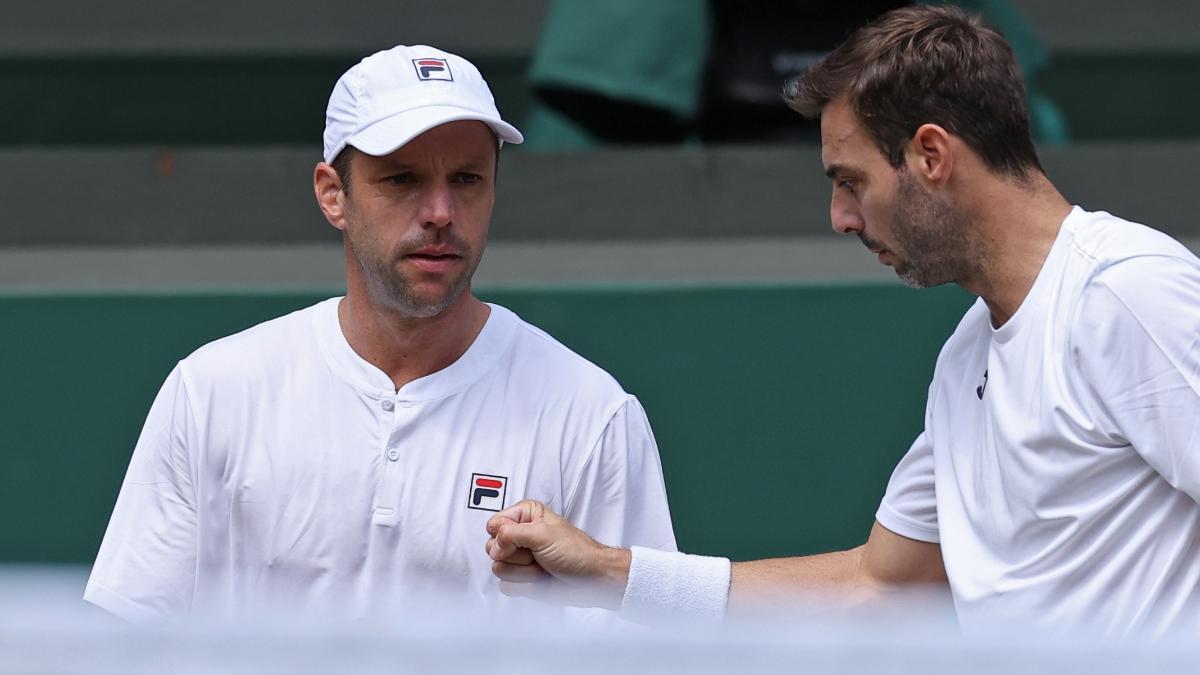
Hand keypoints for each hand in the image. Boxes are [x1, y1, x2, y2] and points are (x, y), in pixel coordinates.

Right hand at [485, 500, 631, 608]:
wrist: (592, 580)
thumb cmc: (576, 552)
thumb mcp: (542, 534)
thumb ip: (511, 533)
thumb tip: (494, 546)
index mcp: (525, 516)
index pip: (494, 525)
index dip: (504, 536)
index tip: (525, 541)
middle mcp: (519, 535)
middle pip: (492, 548)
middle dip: (517, 556)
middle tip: (538, 555)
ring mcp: (519, 559)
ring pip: (499, 569)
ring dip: (524, 572)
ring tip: (543, 567)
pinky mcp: (521, 579)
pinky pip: (506, 586)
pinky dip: (525, 586)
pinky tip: (541, 579)